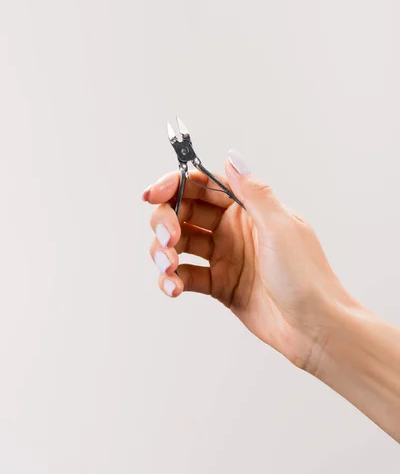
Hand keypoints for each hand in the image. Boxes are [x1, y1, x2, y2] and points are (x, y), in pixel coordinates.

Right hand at [143, 150, 356, 370]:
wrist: (314, 328)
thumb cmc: (306, 276)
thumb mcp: (280, 227)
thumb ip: (253, 192)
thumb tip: (232, 158)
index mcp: (248, 208)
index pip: (202, 185)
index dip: (174, 185)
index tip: (153, 194)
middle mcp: (233, 228)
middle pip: (184, 212)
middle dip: (166, 221)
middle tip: (168, 239)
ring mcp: (225, 256)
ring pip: (179, 244)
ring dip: (164, 252)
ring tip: (169, 267)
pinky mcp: (219, 284)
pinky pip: (186, 275)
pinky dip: (173, 279)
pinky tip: (174, 287)